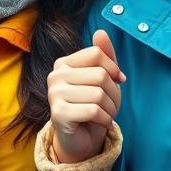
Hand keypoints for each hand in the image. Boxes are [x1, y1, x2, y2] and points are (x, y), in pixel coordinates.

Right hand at [47, 30, 124, 163]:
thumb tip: (101, 32)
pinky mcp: (58, 114)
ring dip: (111, 108)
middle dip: (114, 93)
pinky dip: (105, 119)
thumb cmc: (93, 105)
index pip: (97, 54)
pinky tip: (101, 122)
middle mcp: (55, 76)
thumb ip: (104, 55)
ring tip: (105, 114)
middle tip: (110, 104)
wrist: (82, 138)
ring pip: (98, 94)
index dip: (113, 68)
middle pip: (100, 75)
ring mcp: (54, 94)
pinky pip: (94, 110)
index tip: (116, 81)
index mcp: (64, 63)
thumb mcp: (103, 78)